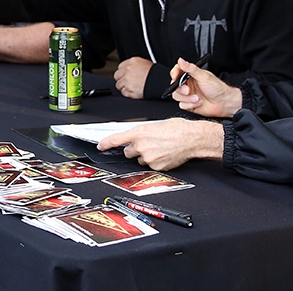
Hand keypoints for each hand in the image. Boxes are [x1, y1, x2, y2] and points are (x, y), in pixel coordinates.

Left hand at [97, 118, 224, 169]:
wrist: (192, 139)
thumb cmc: (177, 129)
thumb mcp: (155, 125)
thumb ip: (142, 132)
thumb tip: (136, 137)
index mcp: (139, 132)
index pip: (116, 139)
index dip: (106, 143)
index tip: (101, 146)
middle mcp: (141, 145)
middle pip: (128, 152)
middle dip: (134, 150)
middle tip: (147, 145)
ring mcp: (148, 157)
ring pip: (140, 160)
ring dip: (146, 156)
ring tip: (160, 149)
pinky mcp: (156, 167)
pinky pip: (150, 166)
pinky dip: (155, 162)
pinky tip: (164, 155)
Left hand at [113, 56, 152, 98]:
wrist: (161, 82)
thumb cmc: (156, 74)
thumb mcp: (145, 64)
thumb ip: (134, 66)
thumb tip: (128, 70)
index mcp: (132, 61)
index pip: (120, 67)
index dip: (124, 72)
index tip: (126, 75)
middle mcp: (128, 70)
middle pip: (117, 76)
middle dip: (122, 79)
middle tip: (129, 82)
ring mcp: (127, 80)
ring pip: (119, 85)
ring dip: (124, 87)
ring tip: (133, 87)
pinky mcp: (128, 89)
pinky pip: (123, 92)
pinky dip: (128, 93)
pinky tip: (135, 91)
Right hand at [170, 58, 242, 117]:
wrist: (224, 103)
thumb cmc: (217, 88)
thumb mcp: (204, 76)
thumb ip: (191, 69)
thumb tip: (181, 60)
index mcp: (191, 75)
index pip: (178, 71)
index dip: (174, 73)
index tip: (175, 77)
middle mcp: (189, 84)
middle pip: (175, 86)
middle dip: (181, 89)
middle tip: (188, 91)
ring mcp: (188, 95)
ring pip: (177, 96)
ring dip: (187, 99)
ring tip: (197, 98)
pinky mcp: (189, 104)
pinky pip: (182, 105)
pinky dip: (190, 105)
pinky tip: (198, 103)